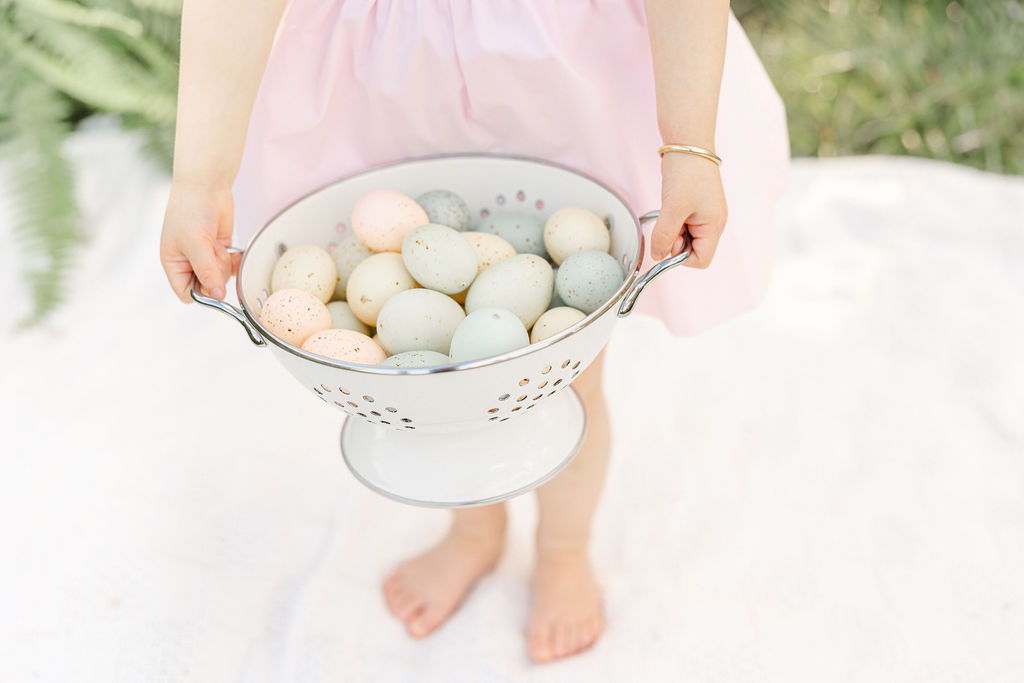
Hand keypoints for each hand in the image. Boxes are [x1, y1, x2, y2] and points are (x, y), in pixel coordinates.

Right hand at [159, 180, 238, 302]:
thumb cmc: (191, 210)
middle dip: (216, 276)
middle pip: (207, 287)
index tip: (214, 285)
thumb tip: (218, 295)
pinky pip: (231, 265)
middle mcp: (188, 262)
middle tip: (216, 257)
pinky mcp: (220, 248)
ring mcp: (205, 255)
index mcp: (174, 263)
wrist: (206, 185)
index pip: (187, 293)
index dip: (202, 294)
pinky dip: (235, 261)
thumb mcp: (196, 245)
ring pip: (221, 277)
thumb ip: (207, 271)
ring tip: (220, 247)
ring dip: (225, 266)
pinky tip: (235, 252)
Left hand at [649, 152, 727, 267]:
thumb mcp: (673, 207)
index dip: (682, 257)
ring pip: (684, 237)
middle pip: (692, 250)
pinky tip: (669, 206)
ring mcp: (703, 216)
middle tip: (669, 221)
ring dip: (672, 230)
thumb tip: (657, 255)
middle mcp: (712, 223)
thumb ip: (665, 235)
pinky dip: (671, 220)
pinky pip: (680, 224)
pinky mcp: (694, 208)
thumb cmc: (687, 172)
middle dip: (675, 241)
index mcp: (714, 226)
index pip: (701, 260)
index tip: (670, 240)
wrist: (687, 144)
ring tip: (670, 210)